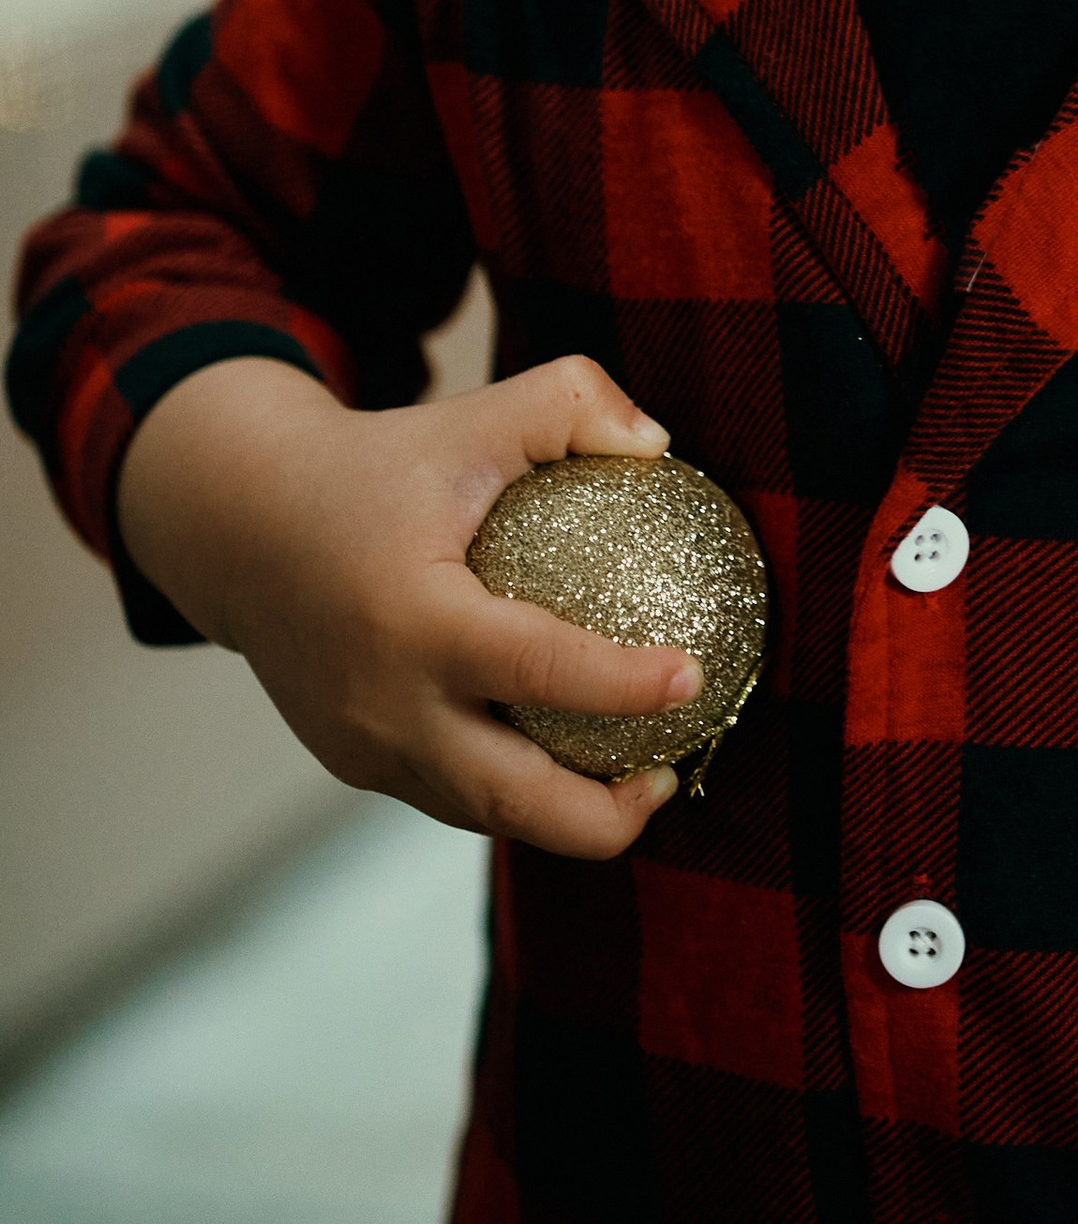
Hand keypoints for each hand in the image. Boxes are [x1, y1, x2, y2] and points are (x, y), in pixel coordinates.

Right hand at [118, 351, 702, 860]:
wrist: (238, 525)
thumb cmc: (373, 466)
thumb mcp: (470, 417)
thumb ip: (570, 405)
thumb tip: (659, 446)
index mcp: (412, 619)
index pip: (537, 671)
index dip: (624, 686)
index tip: (693, 677)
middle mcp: (384, 703)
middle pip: (510, 801)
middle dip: (604, 818)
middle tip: (670, 777)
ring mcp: (363, 747)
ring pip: (483, 813)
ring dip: (564, 813)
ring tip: (638, 776)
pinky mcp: (355, 763)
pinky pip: (448, 793)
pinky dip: (513, 790)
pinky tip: (568, 756)